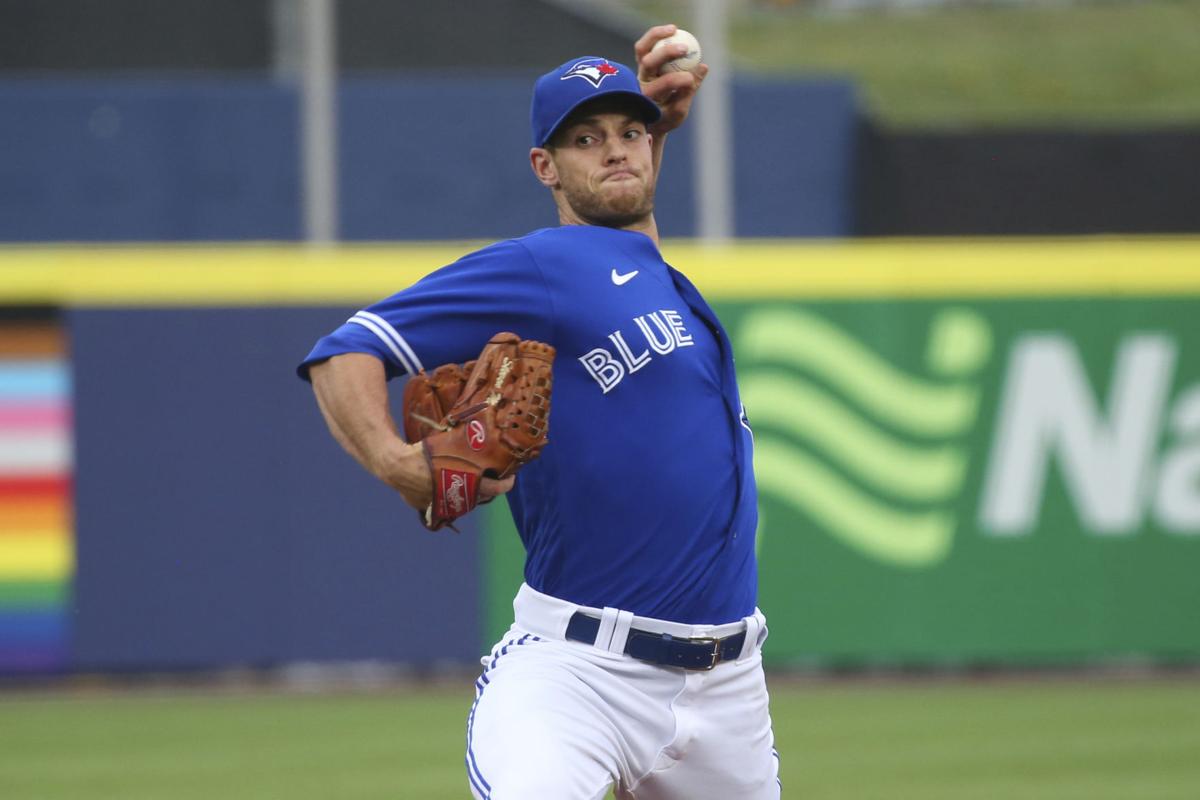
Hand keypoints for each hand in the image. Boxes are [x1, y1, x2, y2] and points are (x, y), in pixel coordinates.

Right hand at [373, 439, 515, 515]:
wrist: (393, 465)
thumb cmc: (421, 452)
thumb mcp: (444, 445)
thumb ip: (461, 444)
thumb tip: (478, 428)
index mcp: (461, 483)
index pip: (492, 489)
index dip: (504, 485)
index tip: (511, 479)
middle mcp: (453, 499)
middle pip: (478, 498)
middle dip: (487, 489)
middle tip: (493, 479)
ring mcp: (440, 505)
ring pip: (462, 504)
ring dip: (469, 495)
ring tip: (473, 482)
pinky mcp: (427, 507)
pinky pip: (443, 504)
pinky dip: (448, 497)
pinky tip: (448, 487)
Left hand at [635, 24, 708, 137]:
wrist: (647, 118)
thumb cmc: (665, 118)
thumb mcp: (678, 112)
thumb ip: (689, 91)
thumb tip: (703, 66)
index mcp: (646, 98)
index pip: (661, 85)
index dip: (677, 80)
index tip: (691, 79)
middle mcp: (639, 81)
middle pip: (648, 62)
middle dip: (667, 53)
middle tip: (685, 49)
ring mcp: (638, 70)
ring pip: (642, 49)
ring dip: (656, 36)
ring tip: (674, 29)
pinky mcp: (641, 61)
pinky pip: (646, 45)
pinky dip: (657, 35)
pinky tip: (673, 30)